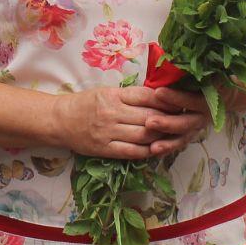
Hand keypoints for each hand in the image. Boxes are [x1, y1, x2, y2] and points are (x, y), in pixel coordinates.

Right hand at [52, 86, 206, 159]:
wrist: (59, 121)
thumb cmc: (85, 103)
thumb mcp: (106, 92)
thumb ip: (129, 95)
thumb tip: (158, 97)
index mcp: (113, 96)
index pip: (146, 97)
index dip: (166, 100)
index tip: (181, 102)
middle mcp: (112, 113)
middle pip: (149, 117)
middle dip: (169, 119)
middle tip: (185, 120)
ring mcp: (108, 133)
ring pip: (144, 136)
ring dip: (162, 137)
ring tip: (175, 135)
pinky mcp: (105, 149)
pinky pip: (132, 152)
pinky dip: (148, 152)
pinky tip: (158, 149)